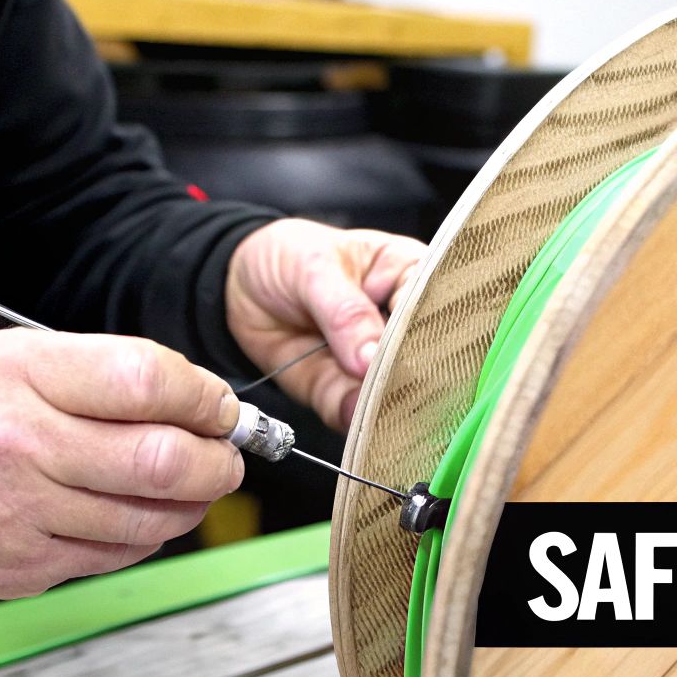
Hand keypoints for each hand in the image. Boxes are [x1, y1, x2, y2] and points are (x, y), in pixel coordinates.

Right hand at [0, 330, 244, 597]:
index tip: (220, 407)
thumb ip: (101, 371)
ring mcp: (18, 515)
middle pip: (161, 459)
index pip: (146, 380)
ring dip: (192, 503)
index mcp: (16, 375)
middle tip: (227, 455)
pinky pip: (116, 554)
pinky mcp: (21, 568)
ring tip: (195, 485)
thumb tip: (200, 401)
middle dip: (217, 459)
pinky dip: (146, 534)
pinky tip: (142, 512)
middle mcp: (15, 445)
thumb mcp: (9, 358)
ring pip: (149, 517)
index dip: (204, 396)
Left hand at [226, 218, 425, 427]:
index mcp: (412, 276)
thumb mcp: (314, 267)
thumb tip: (371, 358)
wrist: (241, 284)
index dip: (431, 332)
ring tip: (377, 411)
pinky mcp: (346, 392)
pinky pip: (355, 413)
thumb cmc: (290, 255)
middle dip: (411, 378)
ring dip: (385, 407)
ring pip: (394, 392)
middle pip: (422, 358)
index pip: (435, 307)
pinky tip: (355, 421)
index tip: (416, 353)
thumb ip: (344, 311)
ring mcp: (376, 363)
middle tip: (396, 387)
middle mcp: (403, 324)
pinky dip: (354, 421)